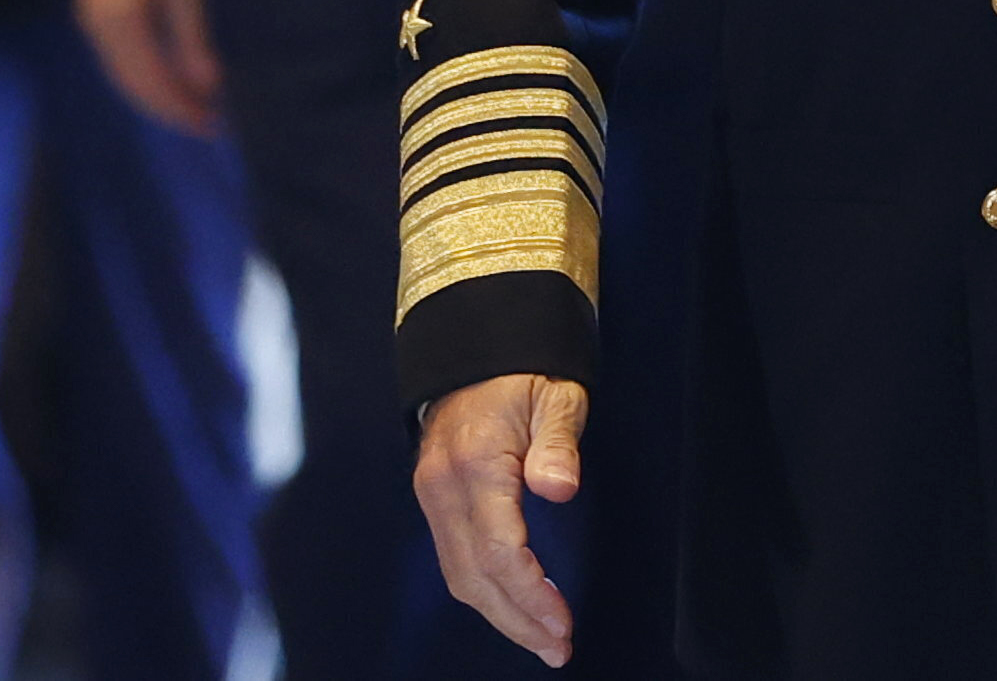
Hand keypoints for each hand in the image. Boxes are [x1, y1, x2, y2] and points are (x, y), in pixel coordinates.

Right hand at [73, 0, 222, 132]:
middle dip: (171, 108)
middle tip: (206, 124)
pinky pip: (119, 62)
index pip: (153, 83)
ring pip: (124, 78)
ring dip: (157, 97)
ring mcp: (92, 26)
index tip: (210, 124)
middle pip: (135, 86)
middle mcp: (99, 32)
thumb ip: (192, 36)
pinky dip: (145, 79)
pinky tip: (168, 82)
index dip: (181, 108)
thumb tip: (207, 83)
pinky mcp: (95, 18)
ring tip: (192, 108)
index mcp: (121, 25)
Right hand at [415, 373, 587, 666]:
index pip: (498, 551)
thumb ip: (558, 442)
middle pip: (474, 577)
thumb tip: (560, 488)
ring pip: (459, 576)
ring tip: (542, 639)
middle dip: (516, 621)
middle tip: (557, 648)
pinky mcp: (436, 500)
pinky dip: (484, 591)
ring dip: (500, 615)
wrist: (479, 346)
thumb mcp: (556, 395)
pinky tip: (513, 607)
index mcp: (475, 464)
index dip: (530, 595)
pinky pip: (455, 560)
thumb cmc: (526, 372)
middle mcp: (444, 487)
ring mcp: (434, 496)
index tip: (563, 623)